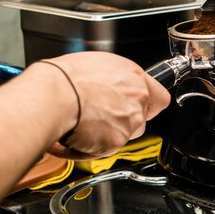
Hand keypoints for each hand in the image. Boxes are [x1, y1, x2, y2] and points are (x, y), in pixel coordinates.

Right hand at [36, 51, 170, 159]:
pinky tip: (74, 133)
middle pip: (140, 120)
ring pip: (123, 136)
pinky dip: (90, 147)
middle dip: (122, 121)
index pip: (160, 98)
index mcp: (135, 78)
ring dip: (107, 134)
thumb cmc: (68, 76)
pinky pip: (104, 150)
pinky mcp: (114, 143)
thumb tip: (110, 84)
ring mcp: (128, 123)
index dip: (149, 105)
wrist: (54, 95)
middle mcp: (137, 101)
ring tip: (83, 122)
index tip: (141, 107)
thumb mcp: (98, 64)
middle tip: (99, 114)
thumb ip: (114, 79)